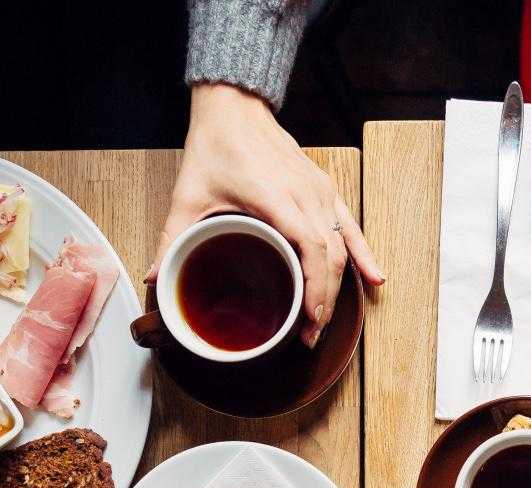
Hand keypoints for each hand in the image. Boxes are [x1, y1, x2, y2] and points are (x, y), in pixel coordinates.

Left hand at [153, 83, 383, 346]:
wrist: (235, 108)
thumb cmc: (216, 147)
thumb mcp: (188, 195)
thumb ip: (172, 238)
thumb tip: (155, 276)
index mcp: (277, 197)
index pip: (311, 249)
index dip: (316, 289)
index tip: (309, 320)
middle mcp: (306, 195)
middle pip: (330, 256)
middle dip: (325, 300)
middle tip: (309, 335)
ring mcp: (319, 191)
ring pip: (342, 246)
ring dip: (338, 285)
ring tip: (325, 319)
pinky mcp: (324, 189)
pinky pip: (350, 226)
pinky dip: (363, 254)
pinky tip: (375, 278)